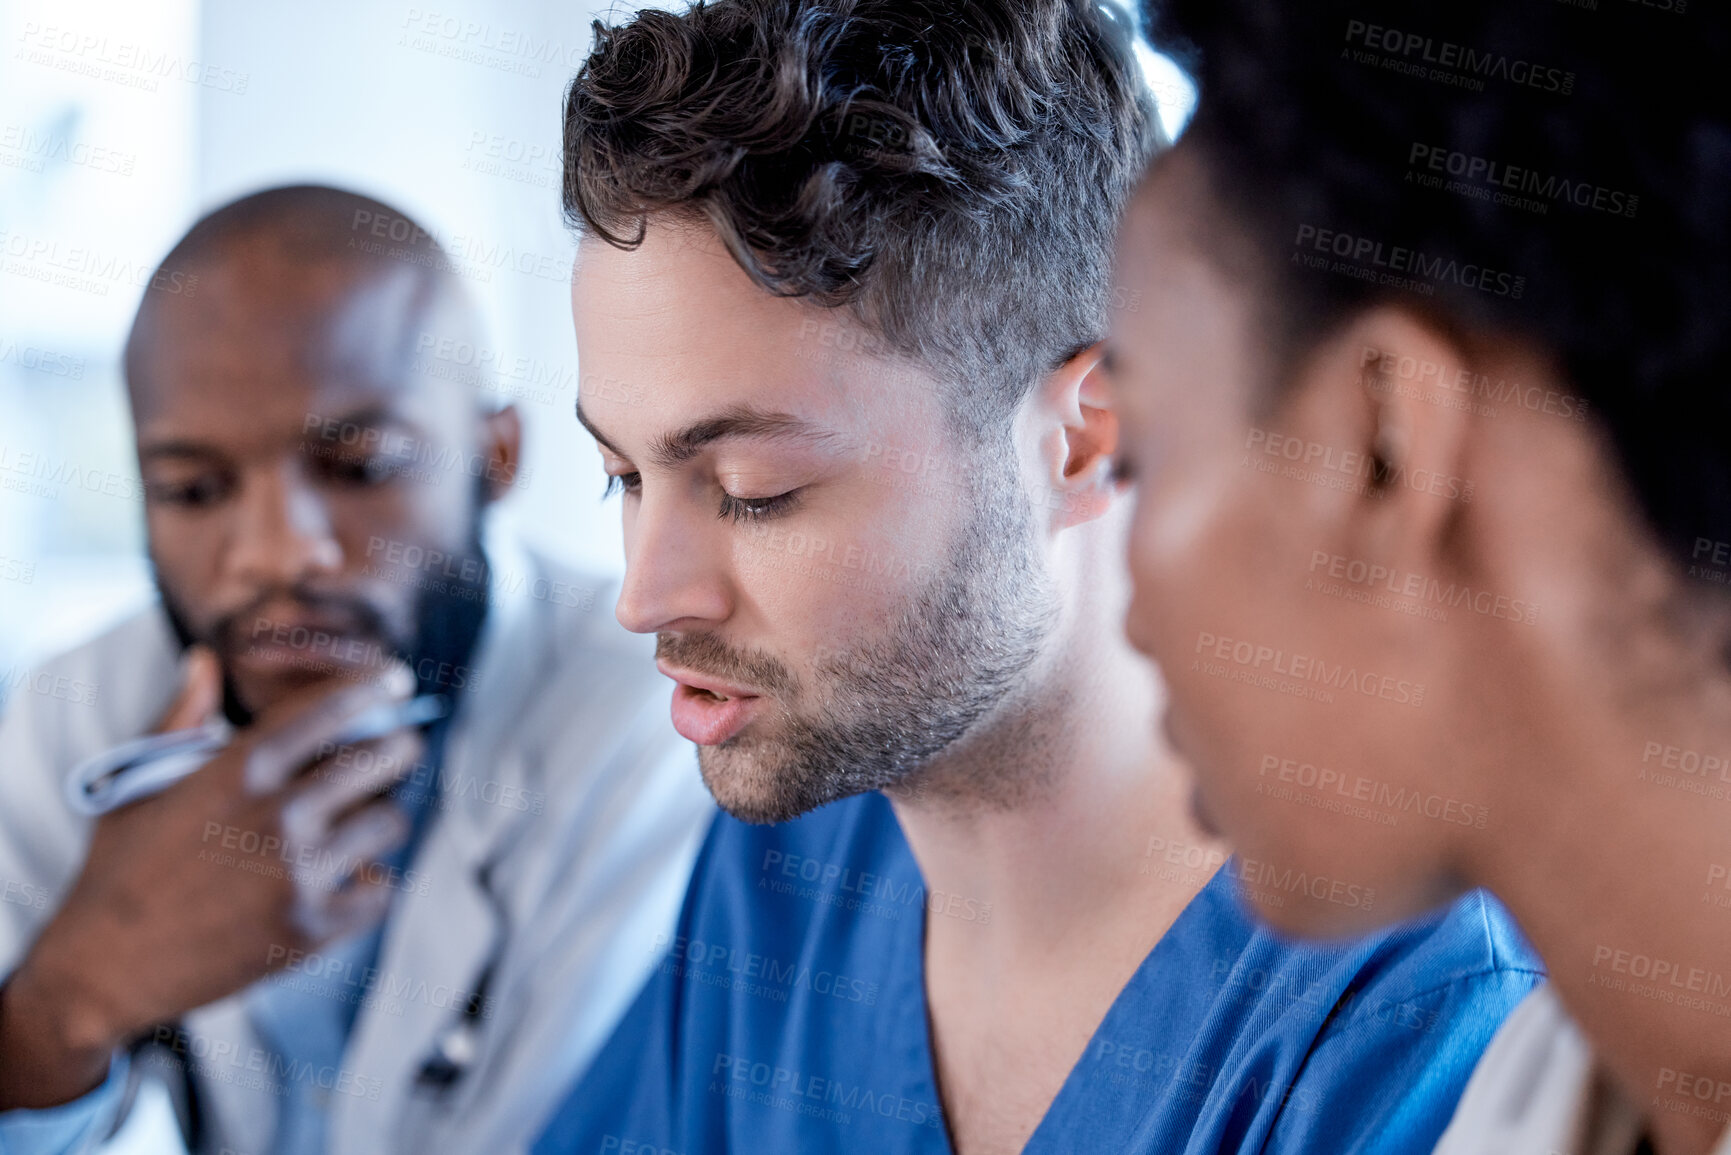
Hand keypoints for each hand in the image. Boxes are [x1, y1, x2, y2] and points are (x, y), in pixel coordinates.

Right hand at [0, 649, 426, 1108]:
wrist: (100, 971)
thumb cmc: (120, 870)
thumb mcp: (139, 783)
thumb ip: (182, 717)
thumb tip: (206, 659)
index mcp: (239, 770)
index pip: (332, 707)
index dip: (372, 687)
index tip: (395, 680)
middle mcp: (279, 815)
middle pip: (386, 756)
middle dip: (395, 748)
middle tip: (392, 752)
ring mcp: (300, 873)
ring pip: (390, 820)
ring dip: (377, 819)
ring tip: (352, 824)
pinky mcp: (312, 928)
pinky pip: (382, 887)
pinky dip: (368, 883)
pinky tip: (340, 880)